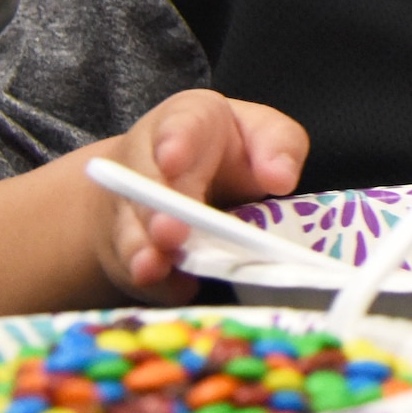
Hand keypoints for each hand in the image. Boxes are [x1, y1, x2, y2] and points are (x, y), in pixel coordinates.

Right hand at [90, 92, 308, 302]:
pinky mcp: (131, 252)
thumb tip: (280, 178)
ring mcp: (131, 210)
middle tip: (170, 232)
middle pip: (146, 186)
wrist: (179, 178)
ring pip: (131, 230)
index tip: (173, 159)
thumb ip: (277, 144)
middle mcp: (146, 163)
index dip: (174, 142)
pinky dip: (155, 283)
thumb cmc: (226, 150)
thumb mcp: (261, 133)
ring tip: (152, 265)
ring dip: (142, 249)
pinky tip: (171, 289)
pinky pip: (136, 269)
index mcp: (186, 123)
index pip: (177, 126)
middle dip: (157, 209)